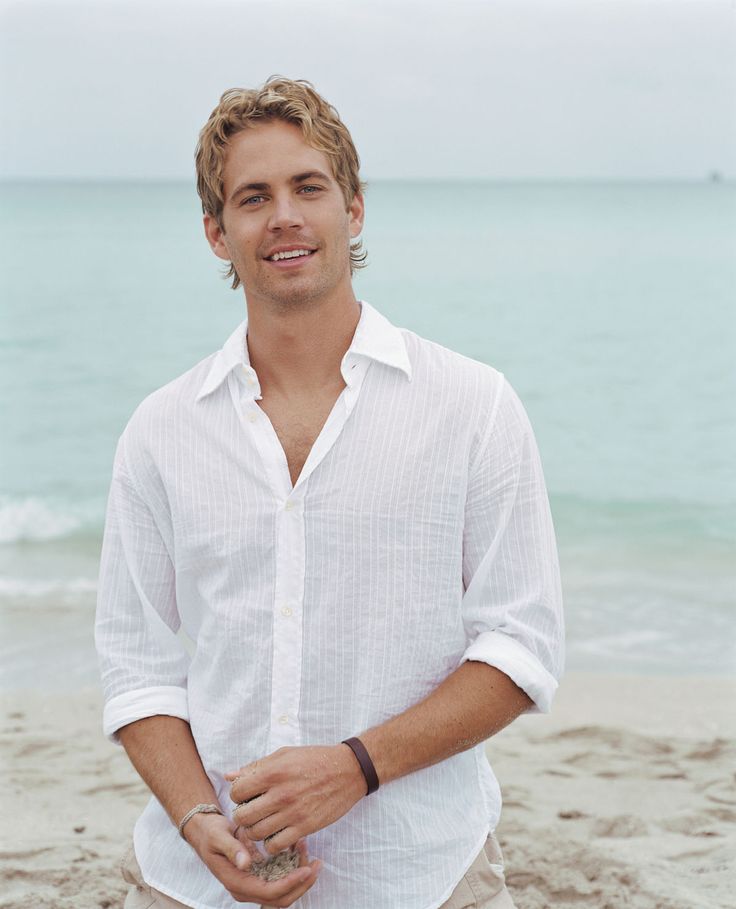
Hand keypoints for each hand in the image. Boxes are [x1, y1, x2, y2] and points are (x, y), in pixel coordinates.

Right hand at [182, 811, 320, 905]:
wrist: (206, 832)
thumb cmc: (211, 834)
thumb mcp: (218, 837)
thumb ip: (232, 849)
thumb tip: (246, 864)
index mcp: (236, 883)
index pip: (269, 893)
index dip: (290, 883)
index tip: (306, 870)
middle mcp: (246, 889)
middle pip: (281, 899)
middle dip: (302, 884)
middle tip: (317, 863)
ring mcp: (254, 884)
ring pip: (284, 892)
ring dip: (300, 875)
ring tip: (307, 847)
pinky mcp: (259, 876)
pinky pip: (281, 879)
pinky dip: (293, 867)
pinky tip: (298, 847)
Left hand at [225, 744, 366, 853]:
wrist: (348, 770)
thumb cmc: (315, 759)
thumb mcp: (284, 755)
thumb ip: (255, 766)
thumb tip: (229, 776)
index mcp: (273, 772)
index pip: (237, 792)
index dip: (237, 795)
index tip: (247, 794)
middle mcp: (281, 794)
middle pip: (243, 817)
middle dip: (242, 815)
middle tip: (252, 811)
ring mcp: (293, 813)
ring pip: (256, 833)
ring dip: (255, 831)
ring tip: (263, 822)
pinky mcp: (305, 827)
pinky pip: (276, 845)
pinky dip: (271, 843)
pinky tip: (276, 833)